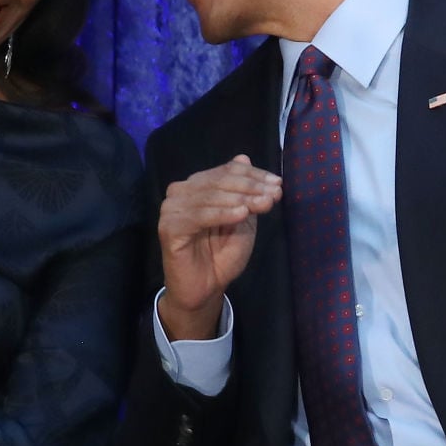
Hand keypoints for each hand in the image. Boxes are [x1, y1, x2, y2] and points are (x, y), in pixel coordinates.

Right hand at [157, 154, 281, 340]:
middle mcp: (181, 192)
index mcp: (197, 186)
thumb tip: (244, 157)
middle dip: (251, 187)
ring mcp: (171, 208)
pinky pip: (199, 216)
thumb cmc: (222, 254)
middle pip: (219, 180)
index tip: (278, 184)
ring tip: (264, 205)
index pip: (226, 170)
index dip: (254, 175)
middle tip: (274, 195)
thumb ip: (243, 191)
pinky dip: (222, 213)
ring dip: (241, 199)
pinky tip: (242, 214)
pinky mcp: (168, 227)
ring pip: (211, 195)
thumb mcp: (241, 219)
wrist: (205, 289)